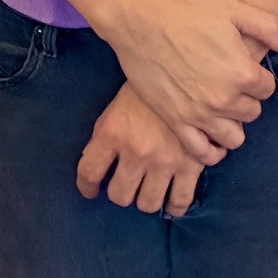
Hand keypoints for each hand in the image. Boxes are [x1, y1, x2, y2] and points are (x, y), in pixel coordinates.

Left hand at [74, 83, 216, 213]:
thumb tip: (94, 164)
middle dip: (120, 193)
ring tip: (148, 191)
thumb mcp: (117, 107)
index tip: (90, 190)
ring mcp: (164, 161)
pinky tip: (171, 202)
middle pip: (119, 195)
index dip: (86, 187)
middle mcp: (136, 152)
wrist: (188, 70)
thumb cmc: (147, 88)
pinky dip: (174, 207)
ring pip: (148, 203)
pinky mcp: (191, 165)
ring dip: (145, 200)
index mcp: (112, 133)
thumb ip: (104, 136)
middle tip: (125, 186)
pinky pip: (180, 201)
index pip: (89, 172)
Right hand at [93, 0, 277, 155]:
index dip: (259, 77)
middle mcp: (224, 98)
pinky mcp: (175, 121)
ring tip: (222, 109)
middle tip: (231, 85)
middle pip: (253, 112)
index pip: (268, 88)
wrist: (138, 19)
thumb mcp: (231, 9)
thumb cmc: (184, 10)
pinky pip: (201, 151)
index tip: (245, 68)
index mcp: (242, 72)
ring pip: (233, 137)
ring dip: (233, 124)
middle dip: (247, 99)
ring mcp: (199, 113)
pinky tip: (211, 139)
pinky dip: (211, 151)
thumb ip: (266, 27)